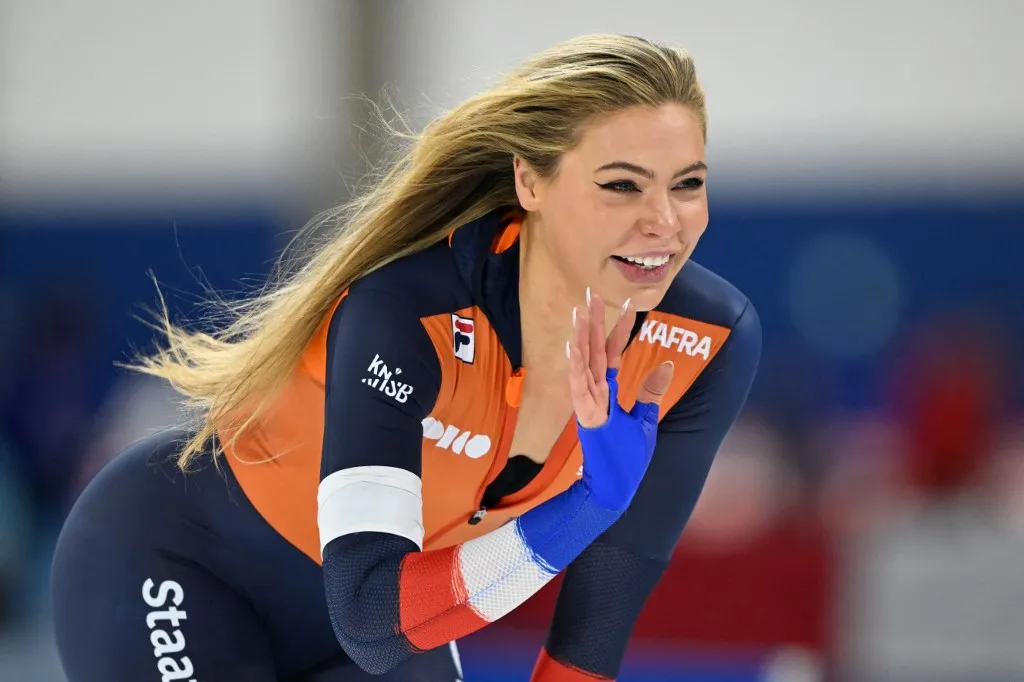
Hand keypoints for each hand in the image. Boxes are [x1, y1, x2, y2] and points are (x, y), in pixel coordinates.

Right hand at [566, 288, 674, 510]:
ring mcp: (588, 405)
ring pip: (583, 364)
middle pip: (593, 350)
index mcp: (607, 392)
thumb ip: (651, 391)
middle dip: (592, 321)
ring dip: (580, 337)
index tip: (628, 303)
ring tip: (579, 312)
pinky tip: (572, 348)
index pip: (611, 352)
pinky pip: (579, 388)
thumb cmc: (626, 458)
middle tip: (589, 291)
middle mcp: (594, 393)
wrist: (613, 488)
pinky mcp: (586, 419)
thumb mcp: (645, 420)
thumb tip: (666, 364)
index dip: (618, 328)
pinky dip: (575, 368)